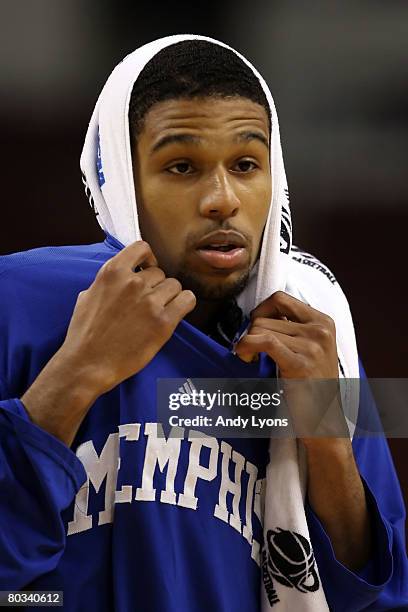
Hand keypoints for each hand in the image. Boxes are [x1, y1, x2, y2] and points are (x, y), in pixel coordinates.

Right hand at [59, 240, 195, 396]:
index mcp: (112, 273)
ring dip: (169, 297)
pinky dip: (184, 304)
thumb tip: (121, 276)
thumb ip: (107, 282)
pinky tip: (175, 313)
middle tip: (148, 303)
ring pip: (175, 286)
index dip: (148, 259)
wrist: (88, 364)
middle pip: (160, 273)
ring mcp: (150, 301)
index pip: (141, 248)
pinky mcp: (164, 321)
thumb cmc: (84, 334)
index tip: (147, 268)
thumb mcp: (87, 297)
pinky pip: (187, 300)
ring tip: (158, 312)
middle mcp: (133, 283)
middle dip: (156, 286)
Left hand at [235, 291, 346, 437]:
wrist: (323, 420)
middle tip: (252, 351)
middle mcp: (320, 329)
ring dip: (247, 343)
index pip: (281, 298)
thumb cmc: (310, 385)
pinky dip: (246, 346)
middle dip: (252, 332)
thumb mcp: (310, 348)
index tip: (256, 328)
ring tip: (250, 358)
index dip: (261, 310)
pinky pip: (263, 342)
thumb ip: (292, 328)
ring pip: (260, 329)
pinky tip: (245, 357)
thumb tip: (260, 314)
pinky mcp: (300, 363)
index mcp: (323, 321)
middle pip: (267, 316)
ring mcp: (313, 345)